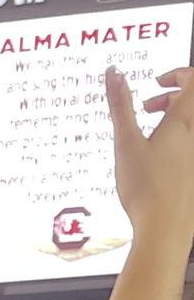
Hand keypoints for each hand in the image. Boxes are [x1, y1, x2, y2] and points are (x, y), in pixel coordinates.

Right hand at [109, 65, 193, 249]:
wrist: (166, 226)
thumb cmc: (147, 188)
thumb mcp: (126, 143)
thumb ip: (120, 105)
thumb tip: (114, 73)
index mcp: (183, 121)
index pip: (192, 80)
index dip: (177, 74)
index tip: (156, 82)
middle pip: (192, 101)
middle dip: (170, 97)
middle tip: (148, 107)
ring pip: (191, 123)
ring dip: (173, 119)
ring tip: (150, 133)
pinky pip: (189, 144)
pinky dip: (176, 140)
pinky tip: (157, 160)